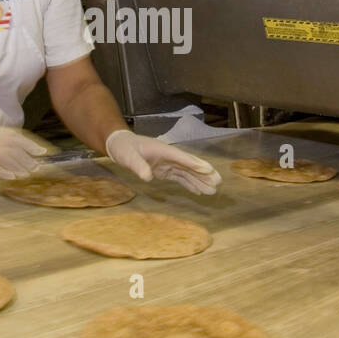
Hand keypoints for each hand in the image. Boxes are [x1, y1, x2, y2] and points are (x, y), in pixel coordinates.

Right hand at [0, 126, 48, 179]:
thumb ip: (1, 140)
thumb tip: (19, 148)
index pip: (18, 137)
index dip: (31, 145)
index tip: (42, 152)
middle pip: (16, 150)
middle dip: (28, 159)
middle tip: (36, 167)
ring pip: (9, 160)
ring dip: (20, 167)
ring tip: (27, 174)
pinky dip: (6, 173)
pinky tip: (13, 177)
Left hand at [104, 129, 221, 194]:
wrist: (120, 145)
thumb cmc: (124, 148)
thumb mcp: (128, 156)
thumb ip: (138, 166)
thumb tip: (148, 177)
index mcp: (163, 150)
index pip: (182, 158)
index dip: (195, 164)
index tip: (209, 170)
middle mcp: (169, 156)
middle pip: (190, 165)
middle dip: (204, 174)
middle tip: (218, 182)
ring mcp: (168, 163)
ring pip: (188, 173)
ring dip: (200, 181)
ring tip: (212, 190)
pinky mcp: (165, 170)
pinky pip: (180, 177)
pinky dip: (190, 184)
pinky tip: (199, 191)